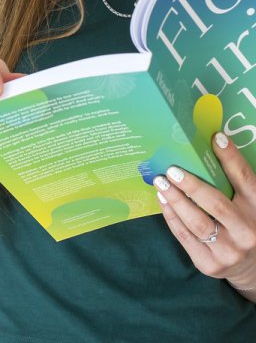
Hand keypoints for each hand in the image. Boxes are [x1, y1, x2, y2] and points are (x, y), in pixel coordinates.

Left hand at [154, 132, 255, 299]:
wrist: (252, 269)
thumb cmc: (244, 224)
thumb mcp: (248, 205)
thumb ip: (234, 183)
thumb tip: (210, 143)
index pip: (246, 180)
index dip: (231, 158)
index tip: (215, 137)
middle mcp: (247, 231)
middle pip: (216, 204)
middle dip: (191, 185)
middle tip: (172, 170)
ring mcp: (229, 251)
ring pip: (197, 222)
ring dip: (175, 200)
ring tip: (160, 182)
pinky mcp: (209, 263)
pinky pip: (185, 236)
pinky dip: (171, 216)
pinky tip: (163, 200)